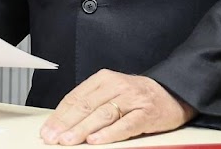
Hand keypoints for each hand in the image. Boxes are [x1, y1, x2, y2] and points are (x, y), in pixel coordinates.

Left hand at [39, 69, 195, 144]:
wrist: (173, 93)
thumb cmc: (138, 95)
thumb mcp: (112, 91)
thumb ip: (91, 102)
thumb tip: (63, 121)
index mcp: (104, 79)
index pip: (76, 97)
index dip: (59, 114)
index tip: (47, 128)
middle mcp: (117, 86)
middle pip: (86, 106)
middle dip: (66, 123)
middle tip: (52, 137)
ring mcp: (132, 99)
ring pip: (102, 115)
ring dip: (82, 129)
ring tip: (68, 140)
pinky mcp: (146, 113)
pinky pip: (124, 125)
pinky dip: (109, 133)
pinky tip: (96, 140)